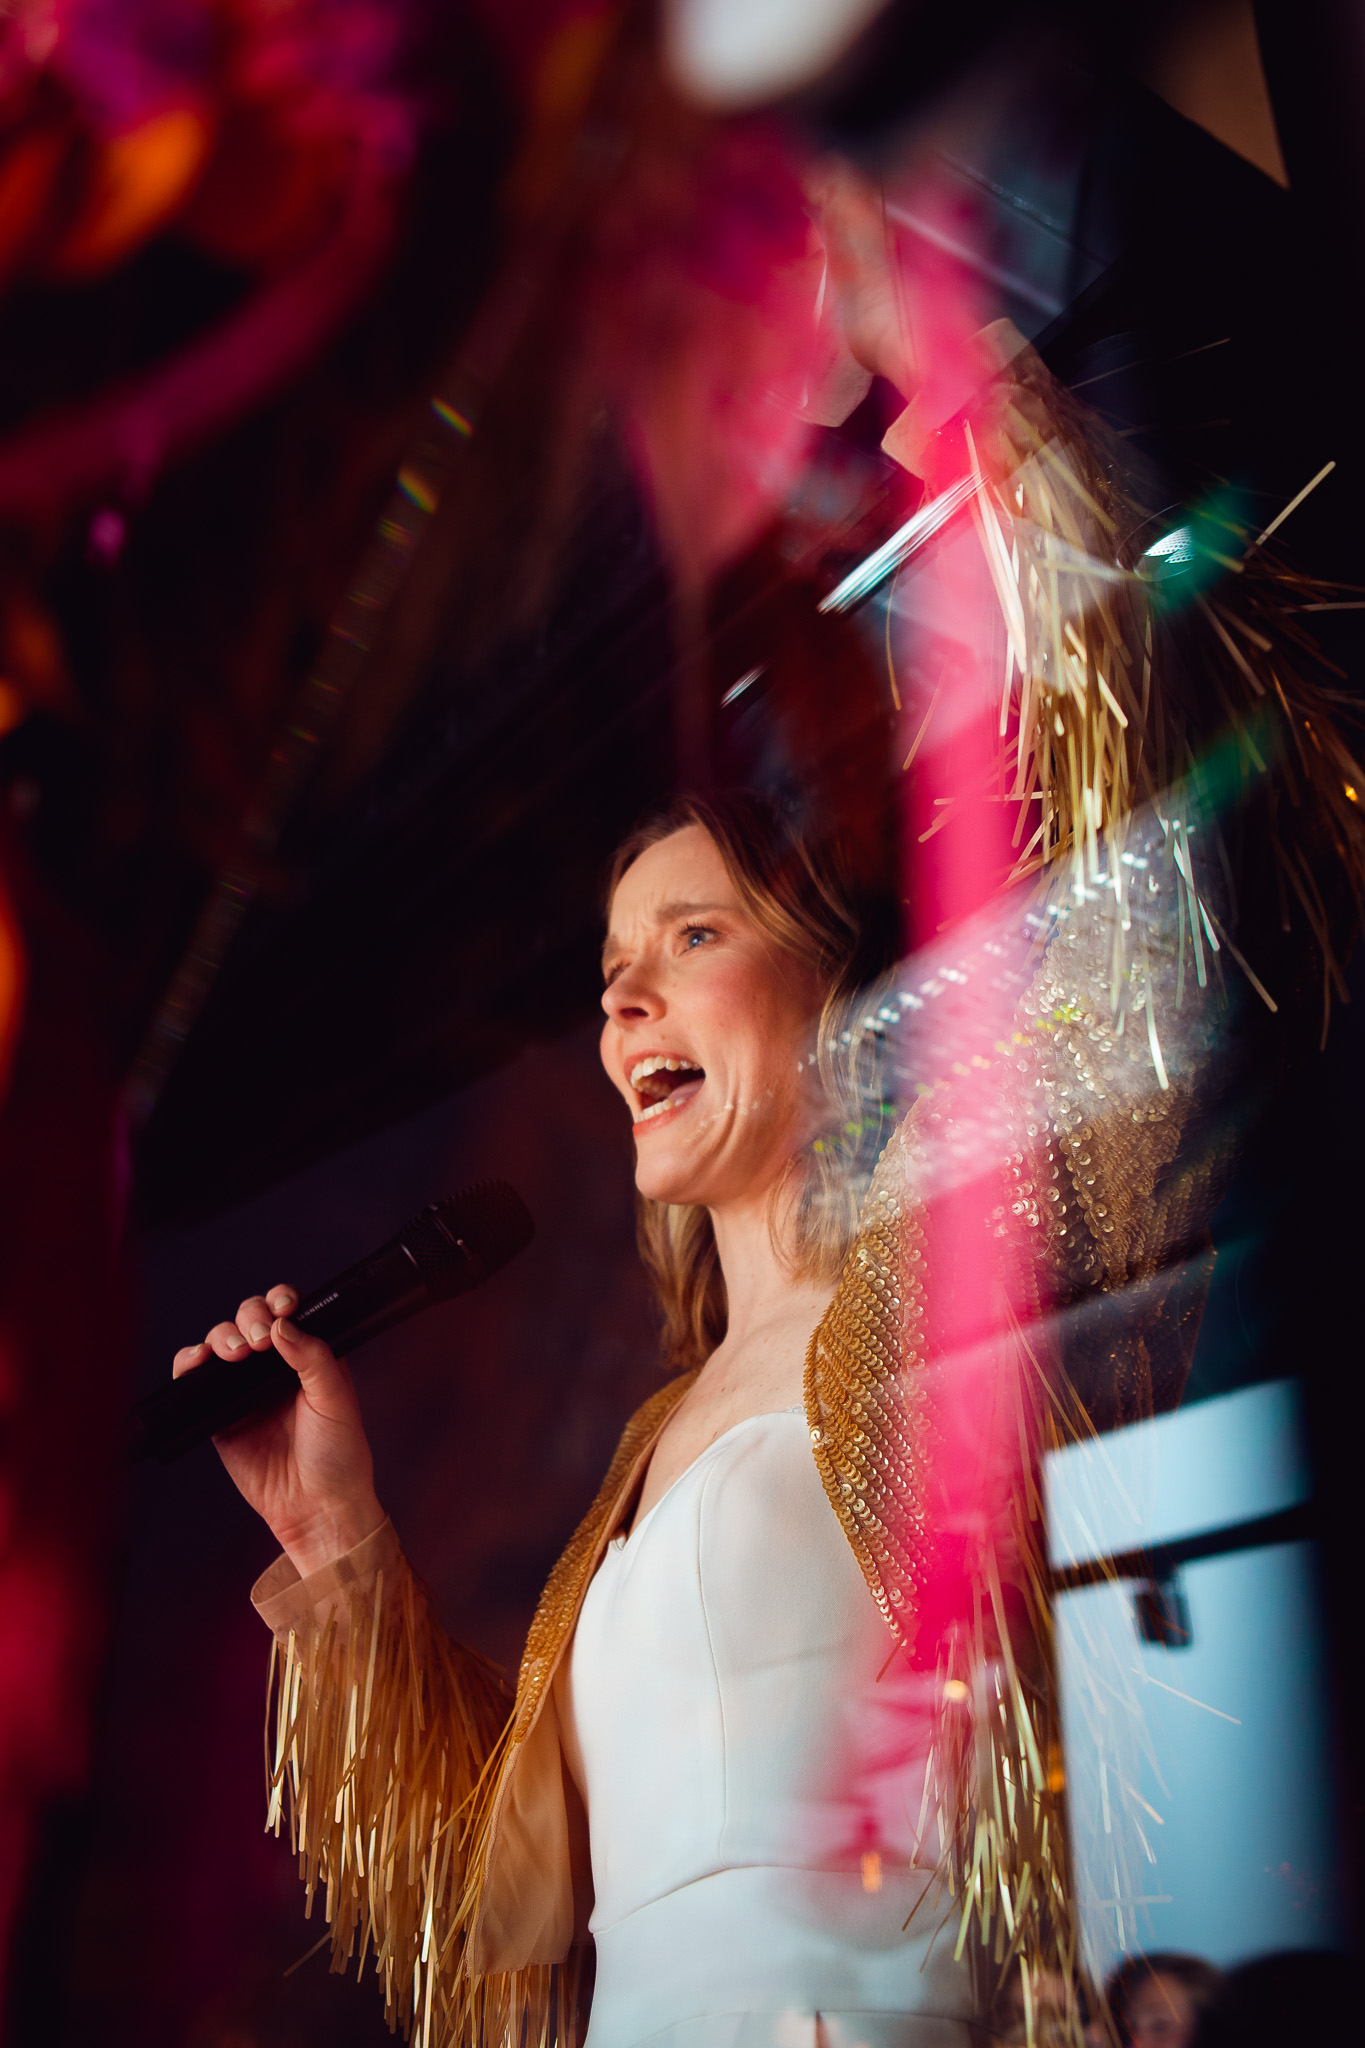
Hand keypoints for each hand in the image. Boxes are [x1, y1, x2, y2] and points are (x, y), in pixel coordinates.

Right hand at [172, 1284, 384, 1579]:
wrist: (316, 1508)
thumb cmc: (339, 1456)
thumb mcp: (337, 1400)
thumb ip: (313, 1358)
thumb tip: (282, 1325)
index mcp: (309, 1356)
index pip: (288, 1312)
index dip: (280, 1301)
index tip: (282, 1308)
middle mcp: (275, 1367)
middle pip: (250, 1319)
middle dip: (249, 1317)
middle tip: (257, 1342)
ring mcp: (244, 1390)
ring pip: (222, 1342)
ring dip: (221, 1336)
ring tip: (233, 1354)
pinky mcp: (219, 1415)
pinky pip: (196, 1380)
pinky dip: (189, 1362)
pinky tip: (197, 1361)